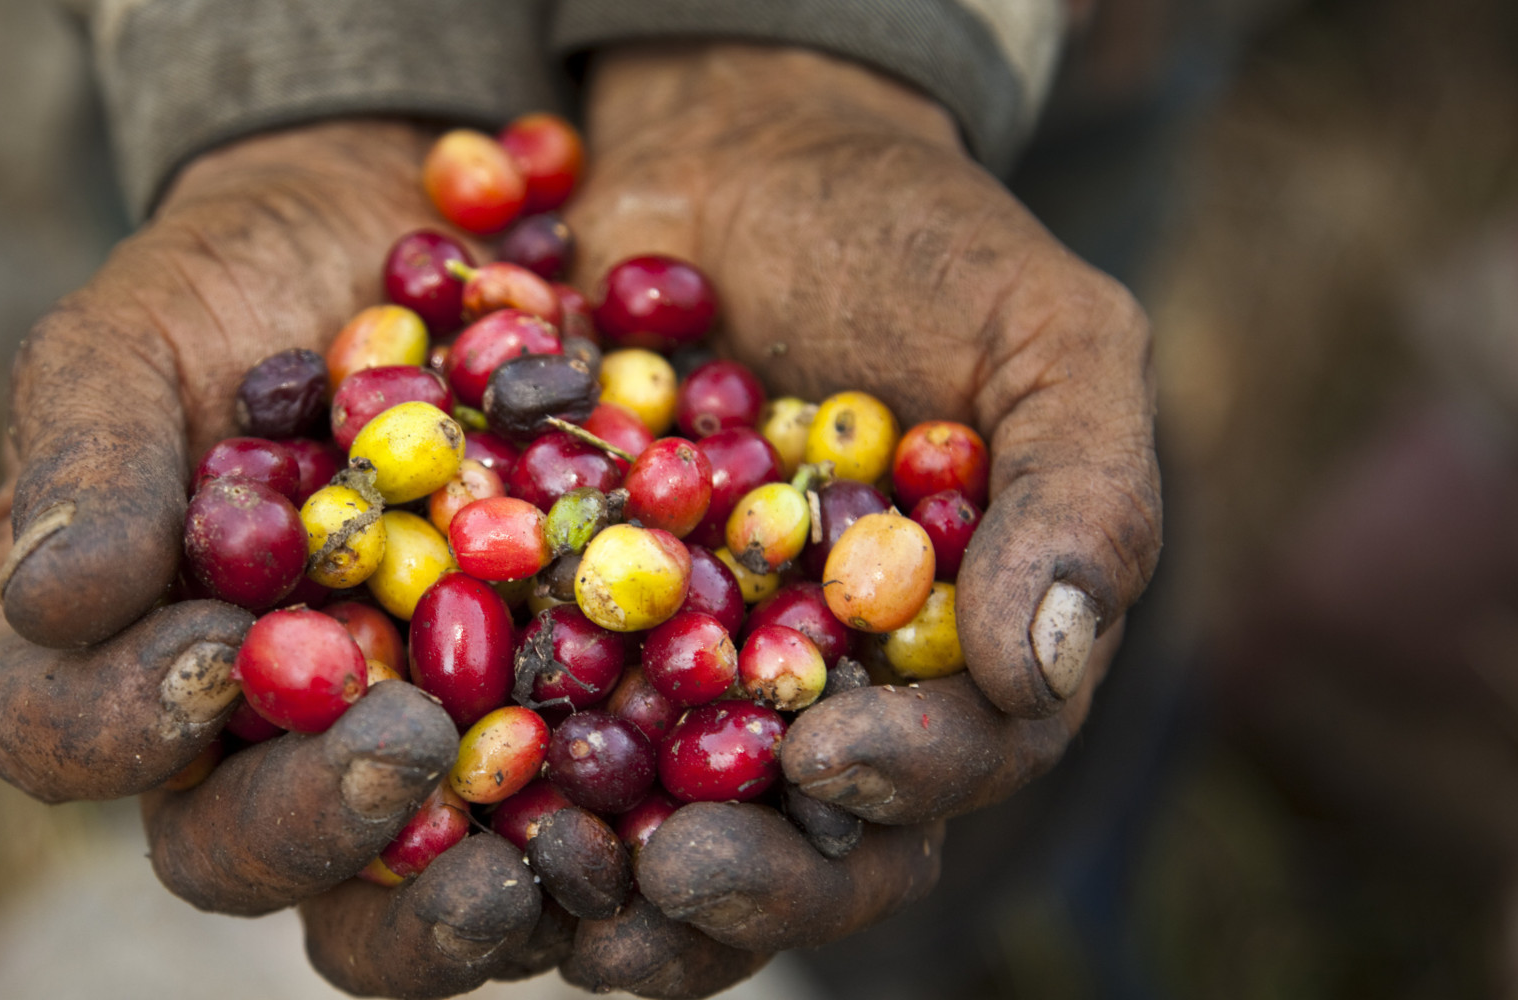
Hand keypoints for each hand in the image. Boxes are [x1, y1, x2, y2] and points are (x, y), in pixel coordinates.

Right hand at [0, 121, 552, 996]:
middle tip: (403, 750)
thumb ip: (87, 456)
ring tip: (529, 863)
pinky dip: (596, 843)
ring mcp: (380, 751)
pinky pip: (544, 829)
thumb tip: (56, 600)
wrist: (404, 243)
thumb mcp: (139, 333)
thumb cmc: (237, 285)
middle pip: (236, 853)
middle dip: (311, 825)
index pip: (60, 735)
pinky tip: (659, 826)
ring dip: (452, 907)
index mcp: (108, 648)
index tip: (210, 651)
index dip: (115, 727)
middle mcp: (236, 736)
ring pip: (387, 891)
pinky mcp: (520, 741)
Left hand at [555, 44, 1160, 992]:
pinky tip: (437, 782)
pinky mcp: (565, 635)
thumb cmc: (914, 243)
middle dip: (744, 877)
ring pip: (658, 825)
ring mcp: (689, 678)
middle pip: (802, 843)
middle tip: (670, 872)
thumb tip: (1039, 673)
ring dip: (604, 879)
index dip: (902, 781)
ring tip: (546, 879)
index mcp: (953, 659)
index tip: (830, 757)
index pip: (951, 765)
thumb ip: (1079, 491)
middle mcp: (821, 698)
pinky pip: (527, 723)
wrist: (737, 155)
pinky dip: (486, 764)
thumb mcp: (1038, 335)